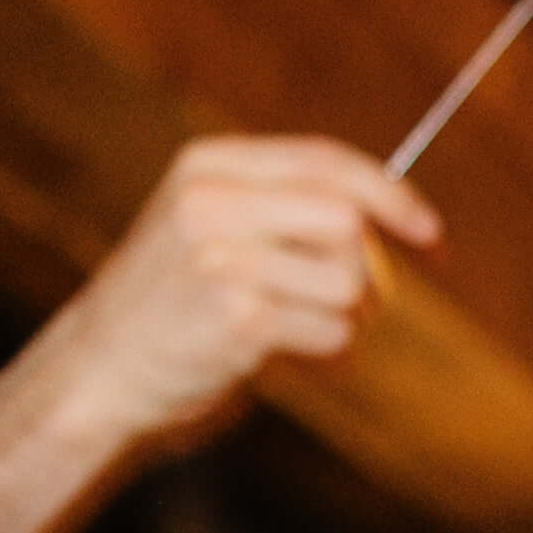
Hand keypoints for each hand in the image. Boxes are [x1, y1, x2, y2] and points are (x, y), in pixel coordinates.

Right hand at [0, 136, 443, 532]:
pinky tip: (285, 354)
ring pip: (347, 283)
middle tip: (356, 304)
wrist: (100, 369)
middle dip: (368, 272)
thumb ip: (286, 207)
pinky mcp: (235, 318)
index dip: (393, 197)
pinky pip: (330, 332)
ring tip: (302, 329)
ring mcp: (220, 259)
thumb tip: (397, 218)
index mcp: (209, 165)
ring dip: (348, 318)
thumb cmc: (173, 301)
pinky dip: (328, 351)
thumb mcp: (212, 225)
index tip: (432, 234)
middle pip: (347, 223)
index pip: (327, 163)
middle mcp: (211, 202)